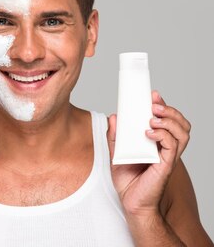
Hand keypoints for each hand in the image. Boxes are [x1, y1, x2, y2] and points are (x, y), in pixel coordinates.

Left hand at [107, 91, 190, 216]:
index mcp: (157, 142)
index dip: (164, 106)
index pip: (167, 120)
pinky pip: (172, 147)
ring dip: (169, 121)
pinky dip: (163, 136)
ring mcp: (168, 156)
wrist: (130, 201)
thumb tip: (114, 117)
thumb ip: (115, 135)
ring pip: (182, 133)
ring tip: (152, 118)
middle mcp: (166, 148)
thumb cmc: (127, 179)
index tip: (153, 95)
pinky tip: (150, 133)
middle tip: (154, 105)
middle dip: (170, 110)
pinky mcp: (166, 165)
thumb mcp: (115, 152)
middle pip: (181, 124)